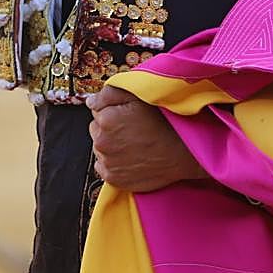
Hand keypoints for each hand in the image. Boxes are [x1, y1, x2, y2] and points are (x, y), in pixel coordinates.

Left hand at [87, 86, 206, 192]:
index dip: (114, 111)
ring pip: (100, 148)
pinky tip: (130, 157)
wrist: (181, 152)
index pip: (97, 111)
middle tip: (132, 130)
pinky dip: (113, 163)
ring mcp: (106, 162)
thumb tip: (90, 101)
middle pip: (96, 130)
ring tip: (134, 144)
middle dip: (109, 128)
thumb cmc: (163, 122)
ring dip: (111, 145)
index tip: (129, 116)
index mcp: (105, 119)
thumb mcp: (138, 96)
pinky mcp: (112, 179)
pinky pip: (103, 167)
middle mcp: (101, 142)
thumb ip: (109, 93)